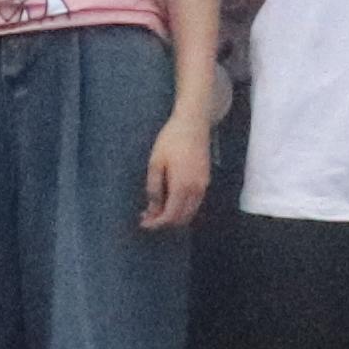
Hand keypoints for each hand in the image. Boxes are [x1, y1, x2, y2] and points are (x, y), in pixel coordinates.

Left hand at [139, 106, 209, 233]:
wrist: (194, 124)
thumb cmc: (171, 140)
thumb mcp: (156, 163)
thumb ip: (154, 188)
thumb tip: (153, 209)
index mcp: (182, 186)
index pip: (170, 216)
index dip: (156, 224)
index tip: (143, 223)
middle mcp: (196, 190)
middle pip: (182, 219)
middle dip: (164, 222)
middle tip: (147, 217)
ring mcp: (203, 186)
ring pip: (190, 212)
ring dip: (174, 216)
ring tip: (155, 209)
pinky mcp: (205, 180)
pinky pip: (194, 203)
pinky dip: (182, 207)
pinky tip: (169, 199)